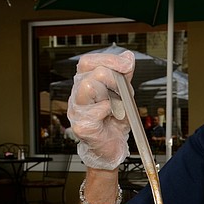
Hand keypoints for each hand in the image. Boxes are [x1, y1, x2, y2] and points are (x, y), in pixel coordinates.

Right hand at [67, 51, 134, 169]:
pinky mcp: (82, 126)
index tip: (126, 66)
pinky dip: (110, 112)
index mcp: (85, 83)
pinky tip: (111, 117)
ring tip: (115, 106)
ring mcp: (77, 110)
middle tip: (121, 92)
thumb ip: (124, 75)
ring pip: (89, 87)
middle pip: (92, 73)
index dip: (107, 60)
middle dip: (114, 80)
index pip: (87, 62)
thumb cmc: (114, 120)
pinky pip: (97, 110)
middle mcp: (77, 95)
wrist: (113, 146)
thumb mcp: (124, 93)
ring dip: (110, 96)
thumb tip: (127, 57)